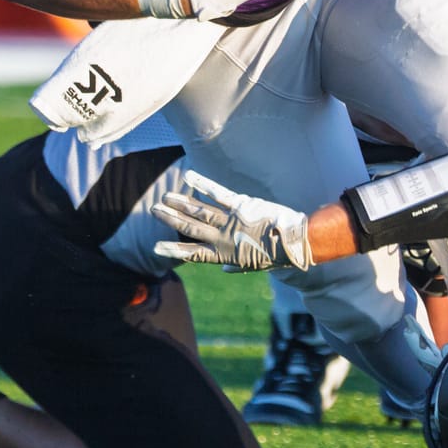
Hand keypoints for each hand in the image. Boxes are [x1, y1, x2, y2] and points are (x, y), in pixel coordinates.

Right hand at [153, 171, 314, 270]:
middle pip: (190, 227)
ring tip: (165, 197)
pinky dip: (202, 184)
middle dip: (171, 219)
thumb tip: (224, 271)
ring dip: (180, 203)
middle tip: (154, 210)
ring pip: (199, 210)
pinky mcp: (240, 205)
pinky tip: (188, 177)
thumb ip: (236, 267)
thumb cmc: (276, 255)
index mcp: (225, 255)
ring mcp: (230, 220)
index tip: (156, 246)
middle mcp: (223, 238)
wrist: (294, 242)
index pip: (193, 253)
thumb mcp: (254, 266)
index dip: (173, 249)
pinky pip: (218, 193)